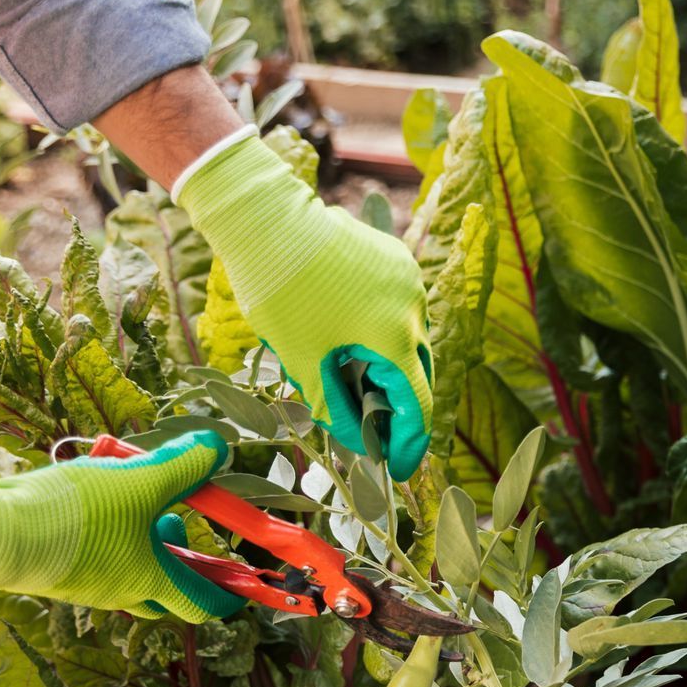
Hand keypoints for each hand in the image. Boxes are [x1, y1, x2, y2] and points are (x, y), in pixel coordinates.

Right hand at [0, 431, 244, 622]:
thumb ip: (183, 464)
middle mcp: (121, 592)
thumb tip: (216, 448)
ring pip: (129, 572)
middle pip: (167, 591)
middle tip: (176, 519)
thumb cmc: (74, 514)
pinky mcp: (58, 570)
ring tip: (132, 495)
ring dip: (141, 538)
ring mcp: (86, 585)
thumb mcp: (140, 479)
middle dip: (181, 558)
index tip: (241, 581)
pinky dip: (107, 533)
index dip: (228, 595)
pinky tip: (91, 495)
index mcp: (151, 581)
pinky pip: (97, 559)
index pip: (203, 605)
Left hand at [177, 130, 431, 479]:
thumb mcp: (303, 360)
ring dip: (389, 366)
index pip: (417, 406)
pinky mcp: (396, 260)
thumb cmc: (281, 293)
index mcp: (394, 338)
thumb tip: (356, 441)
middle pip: (418, 372)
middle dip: (398, 407)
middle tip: (372, 432)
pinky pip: (399, 308)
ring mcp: (408, 280)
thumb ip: (334, 407)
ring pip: (409, 338)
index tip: (397, 468)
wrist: (268, 218)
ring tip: (353, 383)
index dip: (409, 443)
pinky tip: (350, 338)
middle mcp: (413, 309)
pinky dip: (382, 332)